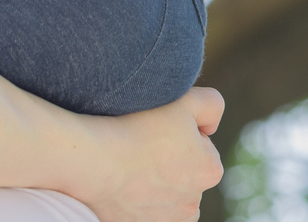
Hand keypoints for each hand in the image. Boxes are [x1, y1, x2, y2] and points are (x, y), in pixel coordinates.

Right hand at [74, 89, 225, 221]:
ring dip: (154, 182)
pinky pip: (146, 210)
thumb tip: (211, 126)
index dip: (178, 132)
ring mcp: (167, 219)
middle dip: (169, 160)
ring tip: (130, 164)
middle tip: (142, 144)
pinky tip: (124, 183)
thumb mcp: (185, 99)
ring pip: (165, 194)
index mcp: (211, 171)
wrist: (96, 161)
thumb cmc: (138, 127)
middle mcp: (194, 203)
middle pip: (183, 172)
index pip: (199, 145)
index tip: (157, 129)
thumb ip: (212, 104)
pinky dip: (138, 199)